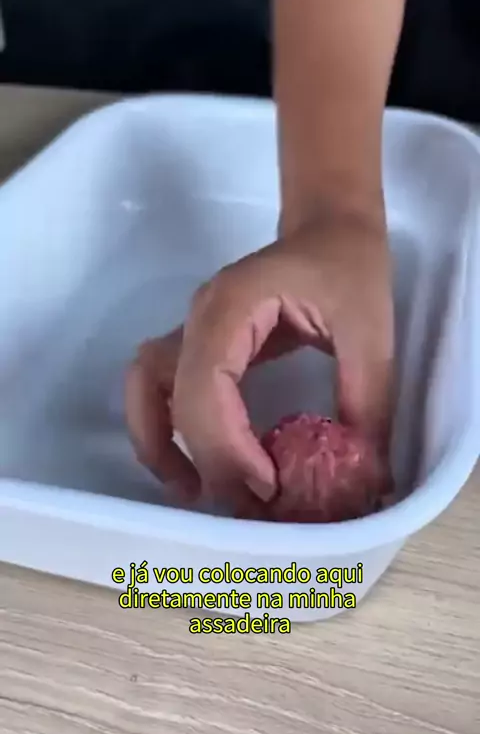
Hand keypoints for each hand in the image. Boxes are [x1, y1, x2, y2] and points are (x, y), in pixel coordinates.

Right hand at [125, 209, 394, 511]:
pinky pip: (159, 388)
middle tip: (250, 506)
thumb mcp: (370, 332)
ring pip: (147, 389)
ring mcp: (193, 328)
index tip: (268, 488)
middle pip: (176, 397)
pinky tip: (193, 466)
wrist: (330, 227)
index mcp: (234, 305)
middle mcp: (200, 317)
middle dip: (208, 460)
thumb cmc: (349, 266)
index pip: (207, 382)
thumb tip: (366, 478)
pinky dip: (163, 430)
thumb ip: (366, 403)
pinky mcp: (200, 344)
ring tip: (195, 492)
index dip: (227, 444)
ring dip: (160, 445)